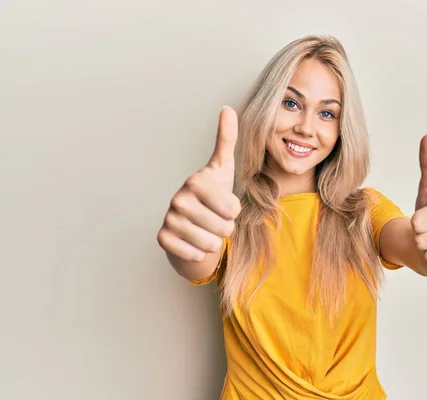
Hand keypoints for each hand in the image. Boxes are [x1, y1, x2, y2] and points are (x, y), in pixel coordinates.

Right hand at [157, 106, 240, 261]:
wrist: (190, 222)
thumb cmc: (211, 195)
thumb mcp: (222, 168)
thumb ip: (227, 140)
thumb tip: (227, 108)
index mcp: (196, 181)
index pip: (233, 210)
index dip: (234, 212)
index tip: (223, 205)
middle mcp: (178, 198)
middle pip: (224, 228)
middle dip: (225, 229)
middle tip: (214, 219)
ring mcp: (169, 219)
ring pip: (210, 244)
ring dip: (213, 242)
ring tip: (205, 229)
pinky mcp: (162, 239)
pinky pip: (193, 254)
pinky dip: (197, 252)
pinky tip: (192, 240)